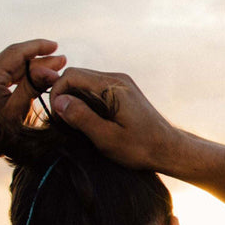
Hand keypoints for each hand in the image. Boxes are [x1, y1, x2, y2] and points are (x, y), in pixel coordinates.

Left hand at [0, 39, 65, 173]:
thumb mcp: (14, 115)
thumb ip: (32, 88)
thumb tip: (53, 70)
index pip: (15, 53)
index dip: (37, 47)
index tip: (55, 46)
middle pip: (8, 61)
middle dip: (33, 62)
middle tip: (57, 63)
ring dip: (19, 70)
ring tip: (42, 71)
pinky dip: (3, 76)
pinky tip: (19, 79)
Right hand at [48, 68, 180, 172]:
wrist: (168, 148)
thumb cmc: (140, 147)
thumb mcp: (107, 138)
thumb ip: (82, 118)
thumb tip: (59, 102)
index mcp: (113, 87)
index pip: (72, 75)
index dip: (57, 93)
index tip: (56, 117)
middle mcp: (117, 79)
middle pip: (77, 76)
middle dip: (64, 96)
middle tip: (63, 122)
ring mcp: (121, 84)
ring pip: (85, 82)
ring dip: (74, 99)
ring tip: (74, 124)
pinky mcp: (123, 91)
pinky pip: (96, 89)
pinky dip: (86, 101)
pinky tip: (88, 120)